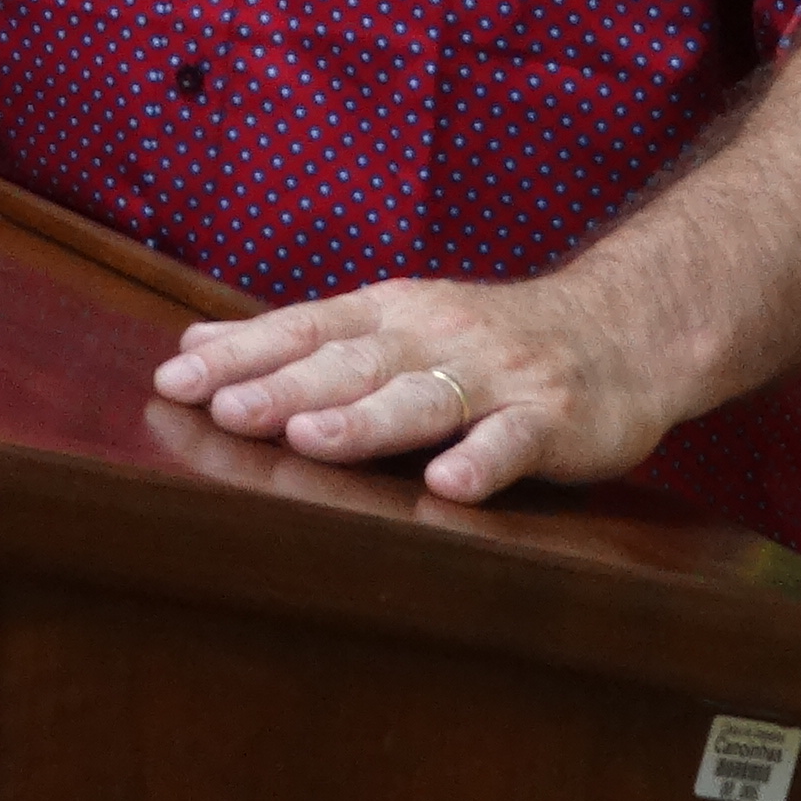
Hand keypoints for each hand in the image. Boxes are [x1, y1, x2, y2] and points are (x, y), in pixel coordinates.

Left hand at [150, 275, 677, 507]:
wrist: (625, 328)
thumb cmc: (488, 340)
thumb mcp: (392, 323)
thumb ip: (300, 339)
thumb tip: (197, 342)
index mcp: (389, 315)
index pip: (302, 330)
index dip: (241, 355)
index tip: (174, 379)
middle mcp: (435, 337)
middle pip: (351, 364)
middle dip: (284, 386)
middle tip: (223, 409)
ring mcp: (496, 376)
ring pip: (423, 397)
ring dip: (365, 418)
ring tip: (309, 438)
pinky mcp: (553, 417)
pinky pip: (514, 439)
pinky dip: (483, 459)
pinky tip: (449, 485)